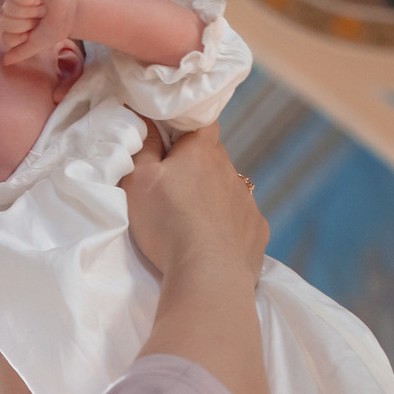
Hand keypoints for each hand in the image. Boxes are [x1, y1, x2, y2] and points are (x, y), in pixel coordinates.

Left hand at [0, 0, 79, 67]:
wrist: (70, 13)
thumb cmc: (55, 28)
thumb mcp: (36, 45)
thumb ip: (20, 53)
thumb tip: (5, 62)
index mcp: (12, 26)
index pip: (6, 36)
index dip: (23, 37)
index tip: (36, 32)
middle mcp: (10, 11)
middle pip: (4, 23)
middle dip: (26, 24)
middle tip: (40, 19)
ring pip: (9, 8)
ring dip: (30, 11)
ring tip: (41, 8)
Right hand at [125, 125, 265, 285]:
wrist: (209, 275)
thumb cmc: (168, 224)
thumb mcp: (138, 180)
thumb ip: (142, 146)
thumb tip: (145, 118)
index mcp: (202, 151)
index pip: (199, 121)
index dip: (183, 127)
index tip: (166, 142)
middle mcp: (231, 169)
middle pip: (212, 158)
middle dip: (194, 167)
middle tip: (170, 189)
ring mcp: (247, 201)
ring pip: (226, 189)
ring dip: (211, 198)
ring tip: (189, 223)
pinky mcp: (256, 230)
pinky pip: (240, 220)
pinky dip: (227, 226)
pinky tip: (211, 243)